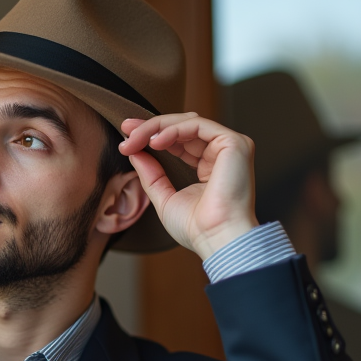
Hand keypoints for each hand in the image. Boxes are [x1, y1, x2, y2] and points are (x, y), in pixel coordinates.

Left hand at [118, 112, 258, 260]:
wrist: (216, 239)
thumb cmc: (197, 228)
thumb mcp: (165, 197)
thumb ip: (151, 174)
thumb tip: (134, 152)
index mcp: (210, 166)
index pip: (180, 140)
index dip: (153, 134)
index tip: (127, 134)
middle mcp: (222, 153)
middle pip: (183, 126)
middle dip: (151, 126)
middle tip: (126, 128)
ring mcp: (230, 147)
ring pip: (189, 121)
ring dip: (157, 127)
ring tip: (134, 139)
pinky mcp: (234, 143)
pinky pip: (198, 126)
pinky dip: (173, 130)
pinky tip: (154, 141)